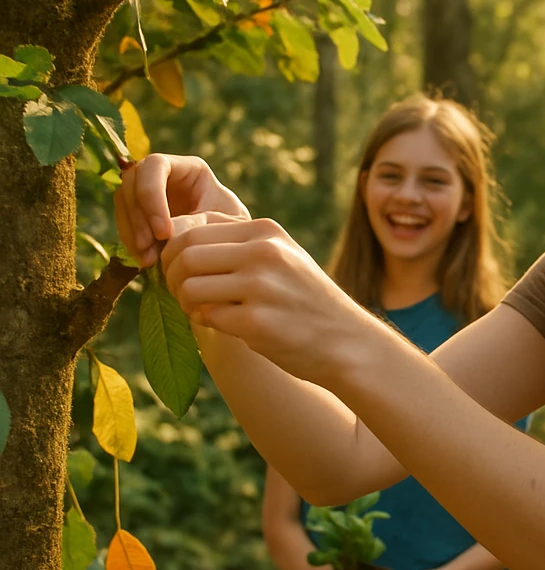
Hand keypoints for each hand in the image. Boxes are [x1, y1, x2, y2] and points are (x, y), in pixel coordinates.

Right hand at [114, 154, 249, 266]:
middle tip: (150, 248)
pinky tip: (145, 260)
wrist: (230, 245)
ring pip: (123, 200)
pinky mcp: (140, 212)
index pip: (156, 166)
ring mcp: (149, 191)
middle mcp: (165, 174)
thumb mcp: (228, 223)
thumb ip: (202, 221)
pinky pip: (124, 220)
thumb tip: (171, 229)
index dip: (151, 195)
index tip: (164, 232)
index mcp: (190, 168)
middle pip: (132, 181)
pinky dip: (130, 240)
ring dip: (131, 231)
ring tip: (148, 259)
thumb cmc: (235, 228)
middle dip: (137, 217)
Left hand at [160, 217, 361, 384]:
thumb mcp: (281, 255)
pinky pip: (206, 317)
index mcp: (266, 231)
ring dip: (186, 304)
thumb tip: (176, 233)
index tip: (182, 271)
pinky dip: (207, 323)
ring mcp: (262, 287)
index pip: (193, 228)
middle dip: (172, 277)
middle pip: (185, 254)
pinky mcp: (258, 322)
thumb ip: (237, 242)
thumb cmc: (304, 299)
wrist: (347, 341)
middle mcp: (264, 252)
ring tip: (203, 311)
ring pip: (188, 286)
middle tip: (184, 295)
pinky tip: (226, 326)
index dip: (175, 252)